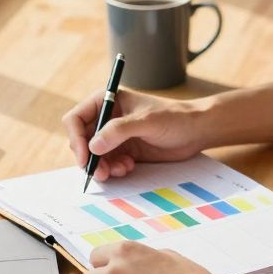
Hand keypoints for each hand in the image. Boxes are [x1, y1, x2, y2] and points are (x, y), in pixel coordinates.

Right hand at [61, 89, 211, 180]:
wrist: (196, 131)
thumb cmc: (175, 118)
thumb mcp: (147, 121)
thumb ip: (119, 131)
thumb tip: (93, 146)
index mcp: (107, 101)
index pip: (76, 119)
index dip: (76, 139)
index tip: (85, 157)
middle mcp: (107, 118)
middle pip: (82, 141)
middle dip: (89, 158)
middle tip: (101, 172)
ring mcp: (115, 136)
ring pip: (94, 156)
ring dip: (102, 167)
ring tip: (120, 170)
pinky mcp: (124, 150)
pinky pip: (107, 164)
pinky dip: (113, 169)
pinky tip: (128, 167)